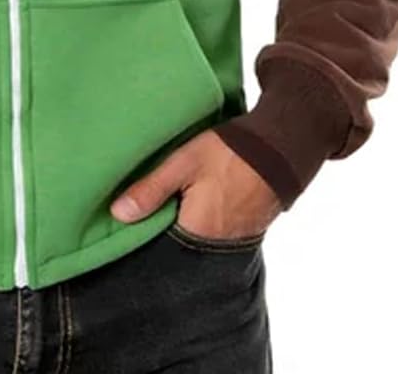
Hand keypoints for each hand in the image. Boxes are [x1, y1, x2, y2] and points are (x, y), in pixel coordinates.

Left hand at [110, 128, 281, 239]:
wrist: (280, 147)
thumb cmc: (230, 153)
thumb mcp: (184, 163)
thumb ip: (151, 189)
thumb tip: (117, 214)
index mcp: (197, 233)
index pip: (159, 249)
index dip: (141, 237)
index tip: (123, 225)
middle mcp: (215, 246)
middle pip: (176, 248)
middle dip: (159, 233)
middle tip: (141, 213)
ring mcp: (232, 239)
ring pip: (193, 240)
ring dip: (179, 226)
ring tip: (164, 206)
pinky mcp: (243, 229)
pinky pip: (212, 233)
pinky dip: (198, 221)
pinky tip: (189, 204)